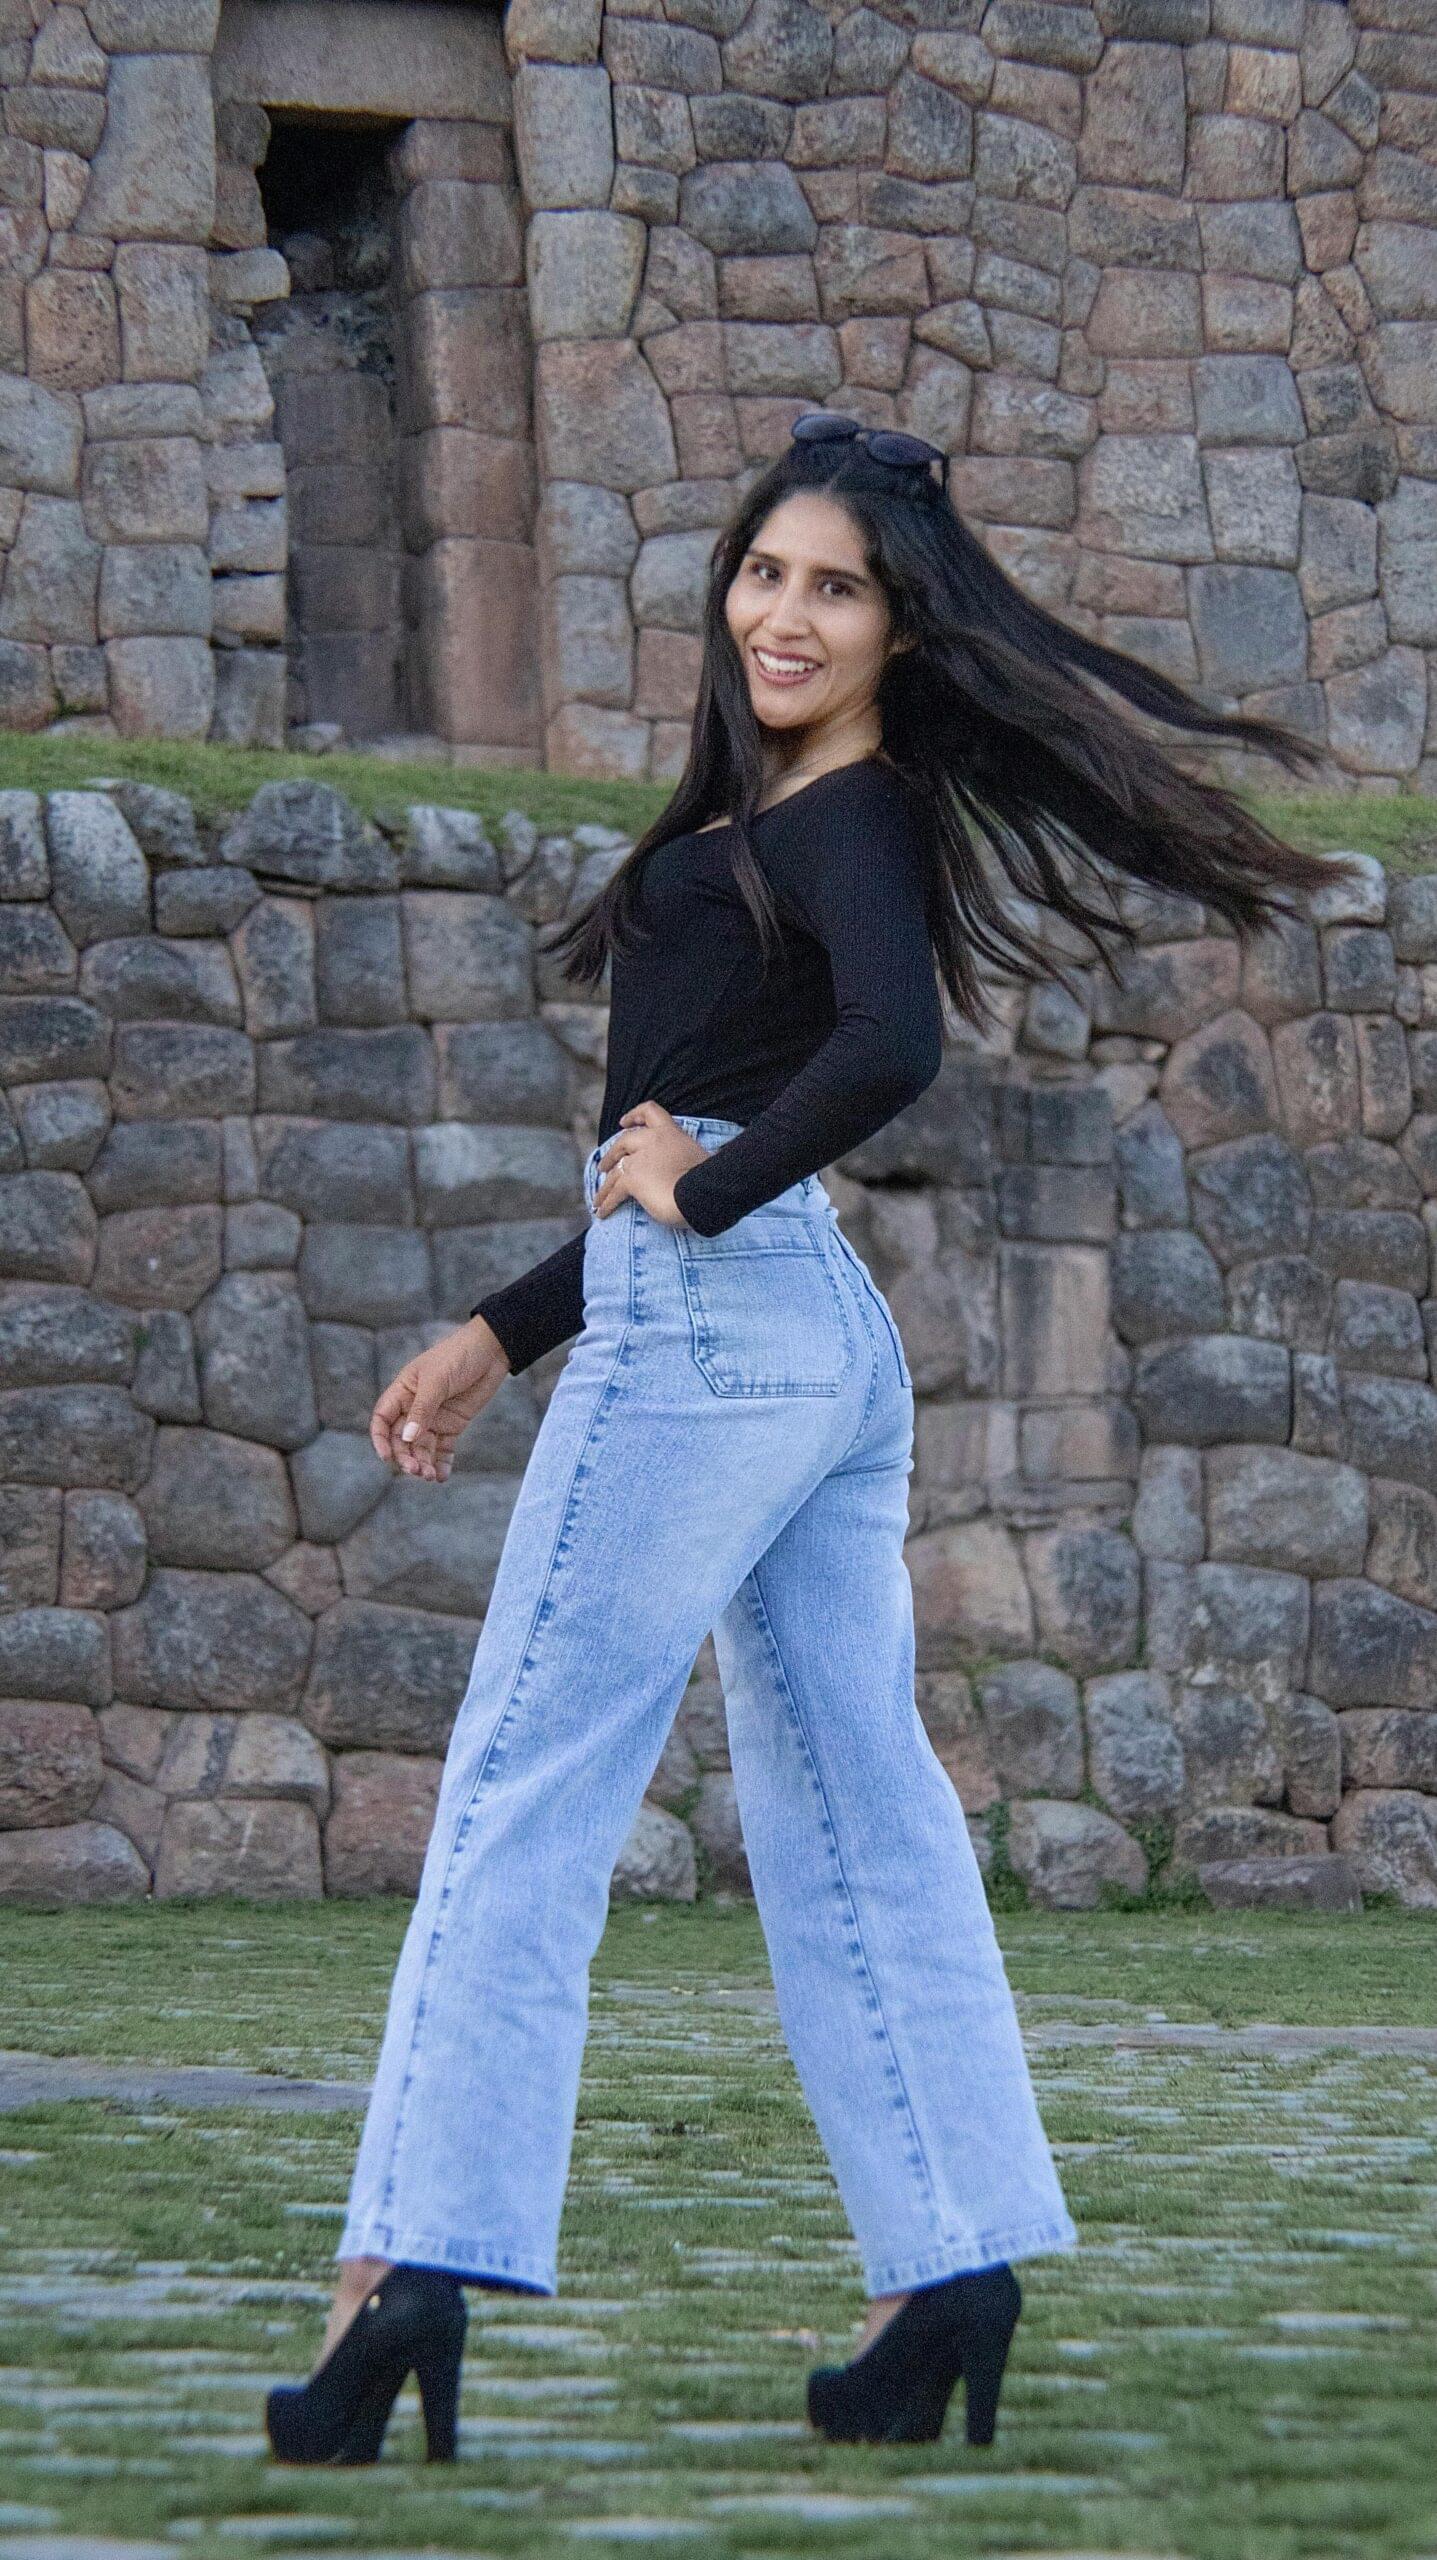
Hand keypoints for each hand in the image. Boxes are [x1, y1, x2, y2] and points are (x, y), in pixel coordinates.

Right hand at [370, 1318, 511, 1483]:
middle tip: (417, 1470)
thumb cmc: (458, 1356)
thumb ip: (422, 1409)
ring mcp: (433, 1418)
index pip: (382, 1419)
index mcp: (403, 1392)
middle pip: (401, 1440)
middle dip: (405, 1457)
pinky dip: (441, 1464)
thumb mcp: (437, 1380)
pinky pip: (443, 1449)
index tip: (386, 1457)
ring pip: (421, 1448)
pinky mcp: (452, 1426)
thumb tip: (408, 1438)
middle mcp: (414, 1408)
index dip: (380, 1439)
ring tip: (430, 1476)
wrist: (491, 1351)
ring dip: (422, 1463)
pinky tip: (441, 1476)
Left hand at [593, 1101, 709, 1226]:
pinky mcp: (632, 1179)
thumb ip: (682, 1159)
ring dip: (604, 1187)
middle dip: (610, 1156)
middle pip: (622, 1142)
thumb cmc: (708, 1182)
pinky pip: (614, 1191)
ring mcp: (639, 1159)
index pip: (650, 1111)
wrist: (702, 1194)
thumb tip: (680, 1172)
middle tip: (602, 1167)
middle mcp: (652, 1140)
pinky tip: (602, 1212)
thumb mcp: (697, 1160)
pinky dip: (606, 1203)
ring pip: (614, 1171)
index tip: (623, 1122)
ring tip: (597, 1199)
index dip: (634, 1115)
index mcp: (671, 1132)